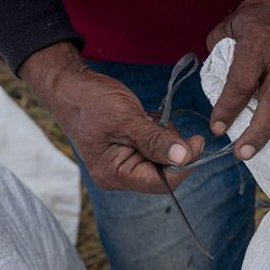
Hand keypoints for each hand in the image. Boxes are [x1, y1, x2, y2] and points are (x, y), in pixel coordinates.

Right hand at [20, 42, 203, 192]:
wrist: (72, 86)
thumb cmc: (91, 102)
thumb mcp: (125, 119)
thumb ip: (155, 140)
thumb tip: (183, 157)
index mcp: (114, 174)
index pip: (160, 183)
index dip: (183, 166)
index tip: (197, 142)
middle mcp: (121, 174)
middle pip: (165, 171)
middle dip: (171, 146)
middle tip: (160, 122)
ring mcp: (127, 162)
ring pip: (165, 157)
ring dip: (165, 135)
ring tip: (147, 117)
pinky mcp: (134, 149)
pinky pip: (159, 146)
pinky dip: (159, 131)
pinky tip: (146, 118)